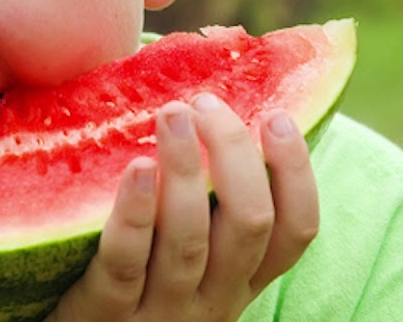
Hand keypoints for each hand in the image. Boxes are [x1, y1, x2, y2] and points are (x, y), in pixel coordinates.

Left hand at [48, 94, 318, 320]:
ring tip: (173, 113)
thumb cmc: (136, 287)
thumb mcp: (189, 260)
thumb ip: (208, 207)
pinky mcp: (105, 313)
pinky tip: (136, 166)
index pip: (296, 231)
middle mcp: (212, 300)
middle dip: (234, 152)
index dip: (296, 173)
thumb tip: (216, 112)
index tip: (278, 117)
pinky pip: (126, 261)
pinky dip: (136, 211)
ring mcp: (161, 312)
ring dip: (185, 167)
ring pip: (189, 238)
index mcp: (241, 281)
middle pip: (248, 223)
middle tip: (207, 102)